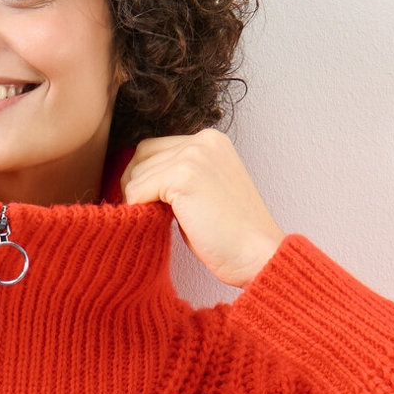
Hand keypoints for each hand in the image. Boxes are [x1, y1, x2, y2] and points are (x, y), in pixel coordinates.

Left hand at [118, 127, 285, 287]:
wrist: (258, 254)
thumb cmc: (231, 234)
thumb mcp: (204, 191)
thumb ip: (179, 176)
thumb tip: (136, 179)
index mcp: (211, 140)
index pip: (154, 148)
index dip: (144, 176)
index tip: (147, 202)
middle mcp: (202, 140)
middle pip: (142, 155)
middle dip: (136, 185)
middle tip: (145, 213)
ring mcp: (193, 155)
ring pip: (136, 174)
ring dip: (138, 200)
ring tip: (157, 220)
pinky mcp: (183, 176)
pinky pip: (136, 191)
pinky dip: (138, 209)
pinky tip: (156, 224)